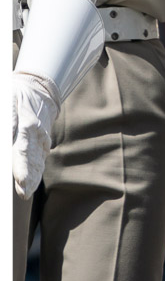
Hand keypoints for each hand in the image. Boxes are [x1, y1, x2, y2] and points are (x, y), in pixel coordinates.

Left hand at [12, 71, 60, 198]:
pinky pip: (40, 157)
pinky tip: (33, 180)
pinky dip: (37, 169)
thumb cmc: (17, 94)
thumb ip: (8, 123)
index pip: (21, 150)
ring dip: (33, 177)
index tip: (20, 181)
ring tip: (26, 192)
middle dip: (27, 178)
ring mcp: (41, 138)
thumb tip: (6, 138)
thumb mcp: (7, 103)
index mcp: (26, 125)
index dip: (21, 167)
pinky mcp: (43, 139)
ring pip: (37, 160)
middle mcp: (36, 134)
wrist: (38, 86)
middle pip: (30, 160)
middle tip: (23, 194)